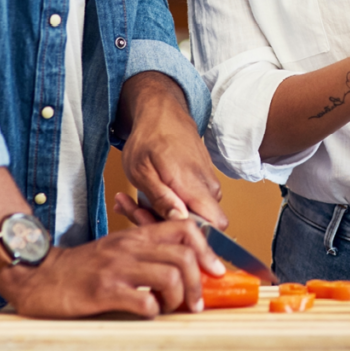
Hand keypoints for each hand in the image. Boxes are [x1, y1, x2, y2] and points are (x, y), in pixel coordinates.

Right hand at [0, 219, 225, 316]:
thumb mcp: (118, 251)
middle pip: (184, 256)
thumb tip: (185, 270)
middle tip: (196, 303)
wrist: (39, 275)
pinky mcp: (102, 290)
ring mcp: (118, 268)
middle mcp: (131, 247)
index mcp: (137, 236)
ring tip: (169, 309)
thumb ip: (147, 255)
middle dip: (199, 283)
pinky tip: (146, 313)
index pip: (185, 229)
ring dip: (178, 299)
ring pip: (170, 276)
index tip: (216, 272)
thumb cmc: (82, 268)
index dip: (208, 250)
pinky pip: (142, 299)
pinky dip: (153, 310)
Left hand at [117, 72, 227, 228]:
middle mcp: (207, 185)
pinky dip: (167, 205)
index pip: (214, 225)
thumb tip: (181, 221)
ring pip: (192, 216)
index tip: (162, 232)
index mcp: (192, 184)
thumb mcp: (142, 171)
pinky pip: (191, 204)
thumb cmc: (149, 138)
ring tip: (135, 202)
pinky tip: (146, 196)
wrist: (163, 112)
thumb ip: (162, 199)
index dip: (193, 238)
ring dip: (163, 216)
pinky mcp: (204, 182)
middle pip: (198, 225)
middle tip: (134, 211)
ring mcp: (208, 183)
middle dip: (165, 227)